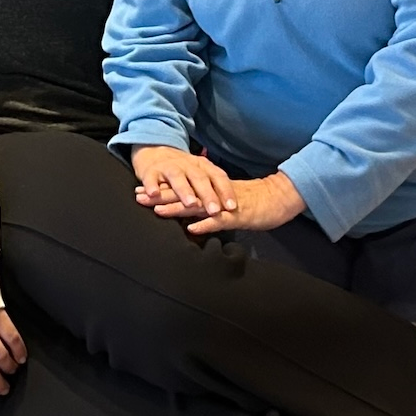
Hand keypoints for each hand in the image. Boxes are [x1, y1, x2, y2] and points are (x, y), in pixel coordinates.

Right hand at [131, 144, 238, 224]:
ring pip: (177, 178)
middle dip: (207, 195)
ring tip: (190, 204)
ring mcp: (168, 167)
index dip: (225, 191)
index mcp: (201, 166)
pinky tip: (153, 194)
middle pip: (199, 178)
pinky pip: (151, 178)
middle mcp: (186, 165)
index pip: (217, 177)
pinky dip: (152, 186)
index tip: (232, 207)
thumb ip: (212, 188)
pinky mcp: (150, 171)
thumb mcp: (199, 174)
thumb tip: (231, 209)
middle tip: (214, 210)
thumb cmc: (181, 169)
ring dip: (184, 191)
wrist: (153, 151)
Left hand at [138, 169, 305, 234]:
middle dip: (160, 195)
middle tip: (138, 196)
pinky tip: (191, 228)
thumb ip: (205, 203)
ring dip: (177, 207)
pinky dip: (205, 224)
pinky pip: (219, 220)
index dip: (160, 188)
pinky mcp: (237, 215)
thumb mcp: (223, 200)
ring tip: (157, 210)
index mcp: (208, 189)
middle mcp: (213, 194)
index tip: (139, 190)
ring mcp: (223, 204)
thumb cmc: (250, 201)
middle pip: (183, 193)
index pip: (181, 187)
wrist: (277, 197)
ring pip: (197, 205)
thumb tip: (187, 211)